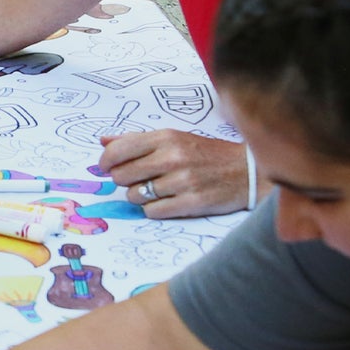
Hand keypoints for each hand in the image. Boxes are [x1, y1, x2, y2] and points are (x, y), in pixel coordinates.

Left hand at [96, 129, 248, 217]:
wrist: (246, 171)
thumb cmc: (206, 154)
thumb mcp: (174, 138)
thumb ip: (137, 140)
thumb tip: (104, 141)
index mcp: (167, 137)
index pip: (118, 150)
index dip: (106, 162)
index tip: (106, 167)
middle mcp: (172, 157)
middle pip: (121, 176)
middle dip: (124, 180)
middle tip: (139, 179)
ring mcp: (182, 181)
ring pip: (134, 196)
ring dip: (139, 196)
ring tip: (157, 189)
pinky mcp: (190, 203)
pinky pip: (152, 212)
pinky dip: (154, 209)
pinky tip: (167, 201)